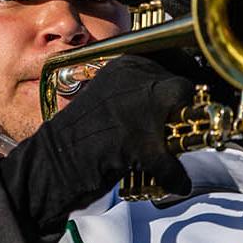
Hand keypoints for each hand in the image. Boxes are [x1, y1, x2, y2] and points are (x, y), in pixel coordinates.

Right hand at [0, 56, 194, 234]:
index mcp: (124, 65)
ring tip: (177, 152)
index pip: (173, 59)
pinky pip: (171, 162)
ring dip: (185, 137)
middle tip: (185, 126)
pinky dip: (175, 177)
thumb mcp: (109, 95)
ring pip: (185, 116)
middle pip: (182, 87)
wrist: (52, 161)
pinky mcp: (137, 142)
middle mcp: (132, 79)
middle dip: (189, 108)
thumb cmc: (79, 133)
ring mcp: (135, 109)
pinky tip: (174, 183)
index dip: (186, 80)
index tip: (190, 96)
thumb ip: (138, 92)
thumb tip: (173, 99)